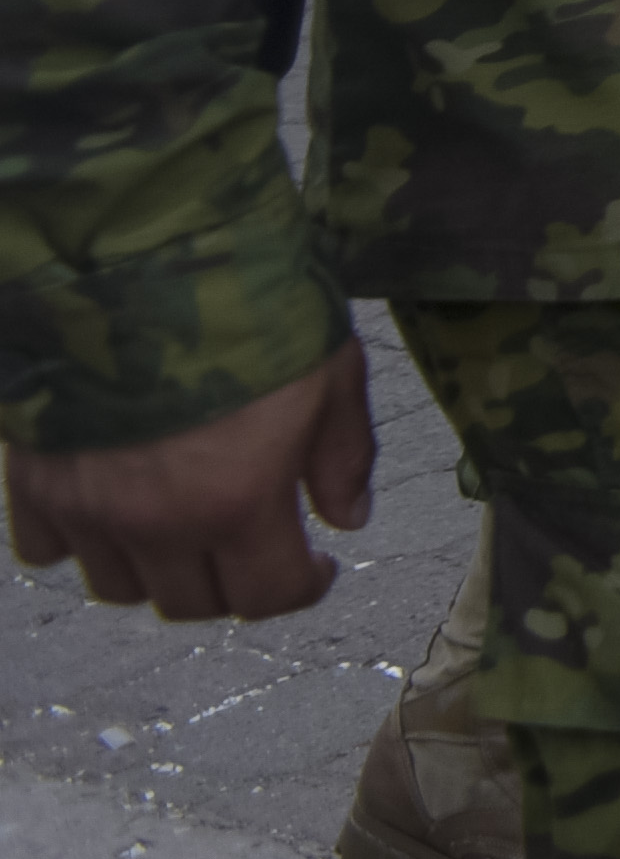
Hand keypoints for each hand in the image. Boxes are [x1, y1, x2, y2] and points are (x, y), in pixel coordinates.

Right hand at [4, 339, 374, 621]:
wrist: (138, 256)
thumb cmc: (248, 303)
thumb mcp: (330, 372)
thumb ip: (342, 456)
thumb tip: (347, 520)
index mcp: (236, 501)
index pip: (268, 595)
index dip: (304, 586)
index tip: (318, 564)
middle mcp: (155, 522)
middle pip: (192, 602)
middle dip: (234, 582)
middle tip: (255, 541)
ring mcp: (86, 507)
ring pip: (119, 587)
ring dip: (160, 568)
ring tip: (187, 522)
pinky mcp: (33, 481)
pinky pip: (49, 549)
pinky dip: (83, 542)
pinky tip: (114, 504)